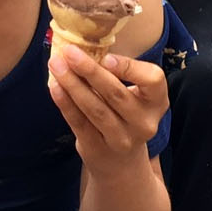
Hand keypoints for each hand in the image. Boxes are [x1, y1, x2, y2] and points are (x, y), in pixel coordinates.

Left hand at [49, 49, 167, 176]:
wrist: (121, 164)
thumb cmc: (125, 117)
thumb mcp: (134, 98)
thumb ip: (117, 76)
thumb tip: (84, 46)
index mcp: (157, 102)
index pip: (153, 80)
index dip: (130, 68)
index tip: (106, 57)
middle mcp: (144, 123)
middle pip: (116, 94)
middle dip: (91, 70)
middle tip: (70, 51)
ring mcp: (121, 139)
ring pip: (95, 109)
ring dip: (73, 84)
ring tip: (56, 64)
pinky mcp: (98, 149)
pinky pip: (79, 122)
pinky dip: (65, 103)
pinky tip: (54, 86)